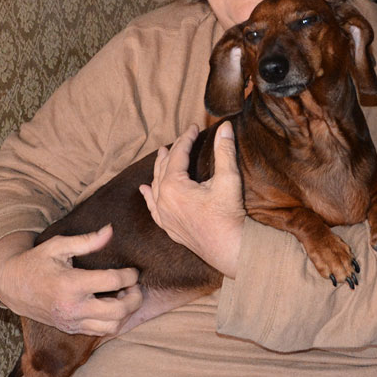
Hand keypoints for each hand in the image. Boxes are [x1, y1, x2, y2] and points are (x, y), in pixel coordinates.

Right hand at [0, 226, 141, 335]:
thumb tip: (110, 231)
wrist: (13, 286)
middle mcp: (73, 307)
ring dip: (126, 312)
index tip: (133, 270)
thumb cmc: (36, 262)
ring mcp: (71, 321)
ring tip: (125, 296)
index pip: (112, 281)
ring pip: (112, 326)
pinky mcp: (70, 329)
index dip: (130, 275)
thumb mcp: (58, 245)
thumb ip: (86, 240)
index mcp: (71, 284)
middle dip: (135, 297)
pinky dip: (113, 321)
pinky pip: (100, 332)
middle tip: (136, 286)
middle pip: (118, 310)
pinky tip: (112, 305)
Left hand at [139, 122, 245, 277]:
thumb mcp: (228, 179)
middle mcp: (163, 201)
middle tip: (182, 138)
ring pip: (157, 186)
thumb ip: (224, 150)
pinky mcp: (169, 228)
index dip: (186, 138)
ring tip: (162, 155)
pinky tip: (145, 190)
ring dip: (160, 169)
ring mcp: (164, 216)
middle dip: (173, 151)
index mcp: (173, 187)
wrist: (231, 250)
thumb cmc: (229, 215)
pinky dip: (149, 196)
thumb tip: (225, 126)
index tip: (194, 127)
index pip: (177, 155)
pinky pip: (153, 208)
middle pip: (164, 168)